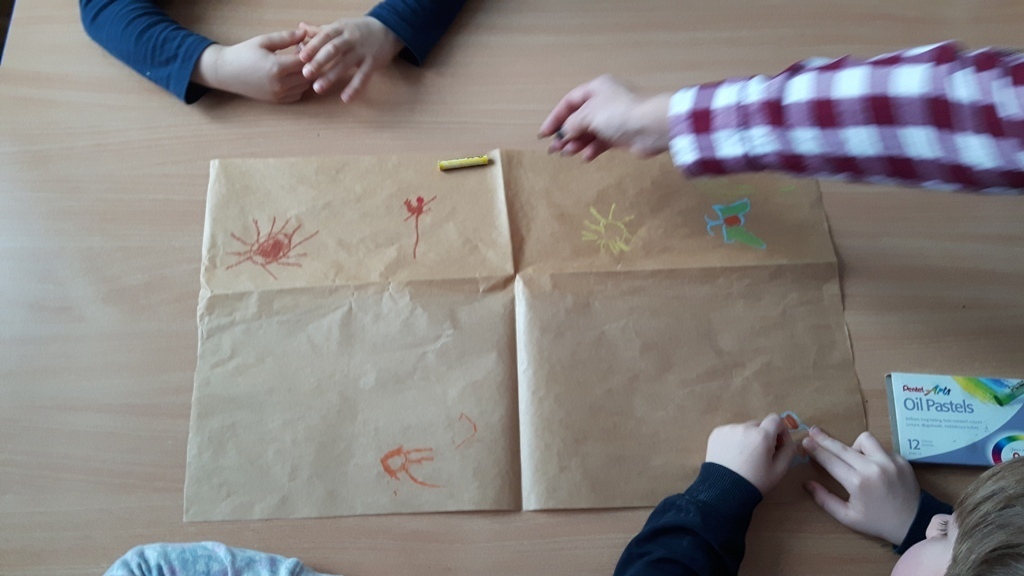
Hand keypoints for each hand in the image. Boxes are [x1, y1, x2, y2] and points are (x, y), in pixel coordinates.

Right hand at [192, 29, 311, 102]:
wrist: (226, 72)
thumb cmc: (244, 53)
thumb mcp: (264, 41)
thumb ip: (286, 38)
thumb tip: (304, 33)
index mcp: (277, 67)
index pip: (305, 61)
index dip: (307, 53)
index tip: (301, 45)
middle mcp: (280, 84)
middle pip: (307, 75)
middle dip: (308, 64)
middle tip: (299, 55)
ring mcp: (278, 94)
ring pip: (304, 87)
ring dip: (304, 75)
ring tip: (294, 64)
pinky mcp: (276, 101)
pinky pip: (297, 95)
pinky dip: (299, 86)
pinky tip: (291, 76)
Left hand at [297, 17, 403, 101]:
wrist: (388, 30)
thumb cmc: (359, 30)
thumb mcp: (341, 26)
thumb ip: (321, 30)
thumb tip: (300, 28)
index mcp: (341, 28)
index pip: (325, 36)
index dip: (313, 46)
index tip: (301, 57)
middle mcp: (351, 38)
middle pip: (333, 49)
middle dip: (319, 62)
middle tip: (306, 74)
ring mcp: (363, 51)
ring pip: (345, 64)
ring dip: (331, 76)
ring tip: (317, 88)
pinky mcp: (373, 63)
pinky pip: (363, 77)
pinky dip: (354, 88)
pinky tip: (345, 98)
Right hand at [538, 75, 671, 161]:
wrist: (652, 126)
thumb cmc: (618, 113)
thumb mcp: (589, 114)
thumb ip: (572, 123)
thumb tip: (564, 133)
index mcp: (596, 89)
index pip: (569, 102)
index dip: (555, 118)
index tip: (544, 134)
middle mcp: (604, 102)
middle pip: (578, 118)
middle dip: (565, 133)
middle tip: (554, 149)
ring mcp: (613, 119)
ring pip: (589, 132)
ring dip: (577, 143)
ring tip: (568, 154)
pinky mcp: (621, 135)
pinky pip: (601, 142)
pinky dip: (592, 149)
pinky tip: (586, 157)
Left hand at [705, 414, 797, 494]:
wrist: (724, 491)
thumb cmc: (755, 481)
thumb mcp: (779, 470)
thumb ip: (788, 450)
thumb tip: (787, 438)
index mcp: (762, 435)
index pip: (776, 419)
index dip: (779, 430)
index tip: (777, 443)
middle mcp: (745, 427)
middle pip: (759, 425)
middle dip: (763, 436)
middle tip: (760, 454)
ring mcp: (729, 429)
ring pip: (745, 428)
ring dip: (748, 438)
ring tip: (744, 458)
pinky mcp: (716, 433)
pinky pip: (731, 432)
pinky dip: (734, 440)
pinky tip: (732, 455)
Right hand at [803, 428, 919, 544]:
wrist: (914, 522)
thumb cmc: (877, 522)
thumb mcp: (848, 517)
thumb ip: (825, 500)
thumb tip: (807, 483)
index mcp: (857, 483)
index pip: (830, 460)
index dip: (815, 450)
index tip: (805, 442)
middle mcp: (872, 468)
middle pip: (842, 447)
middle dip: (825, 439)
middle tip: (813, 431)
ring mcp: (889, 461)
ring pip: (864, 439)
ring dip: (854, 445)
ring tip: (852, 456)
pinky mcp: (901, 460)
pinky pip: (881, 448)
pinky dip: (873, 454)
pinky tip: (873, 466)